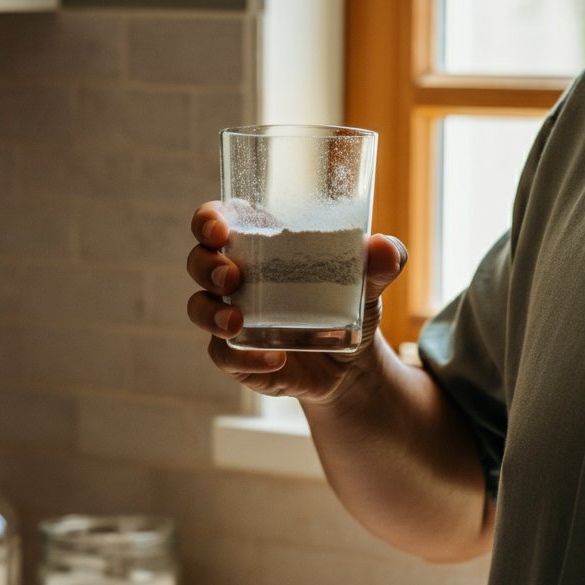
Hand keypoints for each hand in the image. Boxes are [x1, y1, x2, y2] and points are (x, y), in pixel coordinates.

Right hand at [186, 201, 407, 403]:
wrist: (349, 363)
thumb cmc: (347, 303)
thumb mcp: (368, 282)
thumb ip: (380, 262)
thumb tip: (386, 250)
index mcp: (257, 243)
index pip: (216, 221)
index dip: (207, 220)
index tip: (218, 229)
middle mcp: (235, 277)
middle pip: (198, 262)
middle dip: (206, 267)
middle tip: (232, 277)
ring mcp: (231, 317)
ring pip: (199, 309)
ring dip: (211, 314)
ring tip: (237, 323)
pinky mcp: (237, 356)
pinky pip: (225, 357)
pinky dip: (246, 360)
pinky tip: (275, 360)